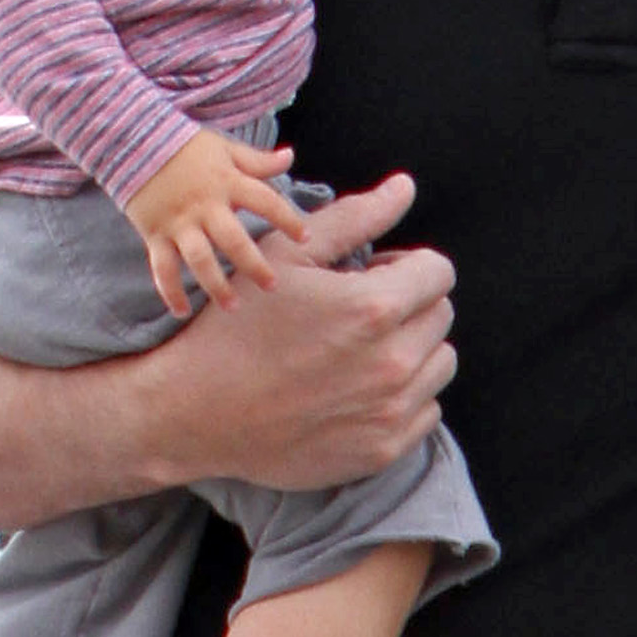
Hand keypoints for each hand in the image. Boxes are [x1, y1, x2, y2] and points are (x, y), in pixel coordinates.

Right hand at [121, 128, 306, 316]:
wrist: (130, 141)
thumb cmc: (184, 146)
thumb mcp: (223, 148)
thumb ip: (256, 161)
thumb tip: (290, 157)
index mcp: (227, 182)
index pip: (265, 201)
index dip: (288, 219)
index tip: (305, 238)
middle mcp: (204, 205)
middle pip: (233, 240)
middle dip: (253, 265)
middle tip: (272, 286)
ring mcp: (178, 222)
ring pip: (199, 259)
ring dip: (215, 285)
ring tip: (233, 306)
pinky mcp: (154, 233)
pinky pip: (162, 267)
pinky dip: (169, 291)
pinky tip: (181, 311)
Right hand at [139, 173, 457, 492]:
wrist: (195, 412)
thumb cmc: (235, 326)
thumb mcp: (285, 257)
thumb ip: (355, 218)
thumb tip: (405, 187)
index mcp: (375, 307)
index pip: (438, 272)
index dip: (405, 266)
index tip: (373, 275)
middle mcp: (394, 362)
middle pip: (441, 316)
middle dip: (409, 305)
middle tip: (358, 313)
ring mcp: (392, 410)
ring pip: (440, 363)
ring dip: (412, 350)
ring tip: (360, 351)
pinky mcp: (384, 449)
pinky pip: (426, 411)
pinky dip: (403, 397)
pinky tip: (357, 390)